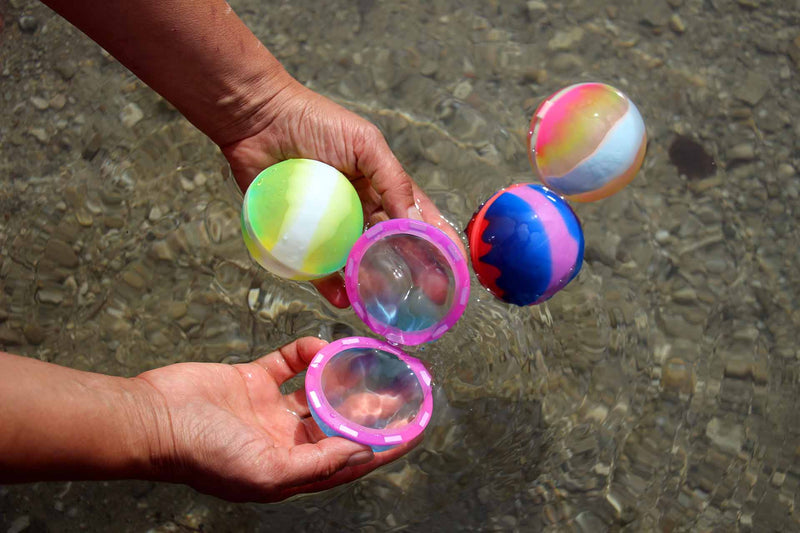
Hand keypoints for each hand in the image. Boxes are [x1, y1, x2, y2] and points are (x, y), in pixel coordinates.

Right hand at [134, 337, 419, 502]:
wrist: (151, 418)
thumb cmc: (202, 454)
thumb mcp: (266, 471)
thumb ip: (318, 464)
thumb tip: (361, 452)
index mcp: (290, 468)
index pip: (350, 459)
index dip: (385, 446)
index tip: (415, 429)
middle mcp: (284, 441)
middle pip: (338, 423)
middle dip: (369, 408)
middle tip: (401, 388)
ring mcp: (268, 410)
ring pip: (317, 391)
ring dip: (341, 377)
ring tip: (370, 361)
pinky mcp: (252, 380)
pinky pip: (288, 364)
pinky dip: (305, 353)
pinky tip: (318, 345)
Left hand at [220, 79, 463, 306]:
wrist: (259, 120)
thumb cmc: (315, 123)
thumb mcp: (365, 145)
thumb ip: (393, 181)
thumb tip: (417, 221)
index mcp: (382, 188)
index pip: (418, 221)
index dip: (438, 244)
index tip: (454, 270)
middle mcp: (361, 211)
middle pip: (392, 250)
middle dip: (413, 274)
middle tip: (427, 300)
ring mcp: (331, 227)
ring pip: (358, 264)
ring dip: (372, 284)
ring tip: (382, 303)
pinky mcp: (300, 237)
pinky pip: (318, 267)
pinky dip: (330, 285)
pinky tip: (342, 297)